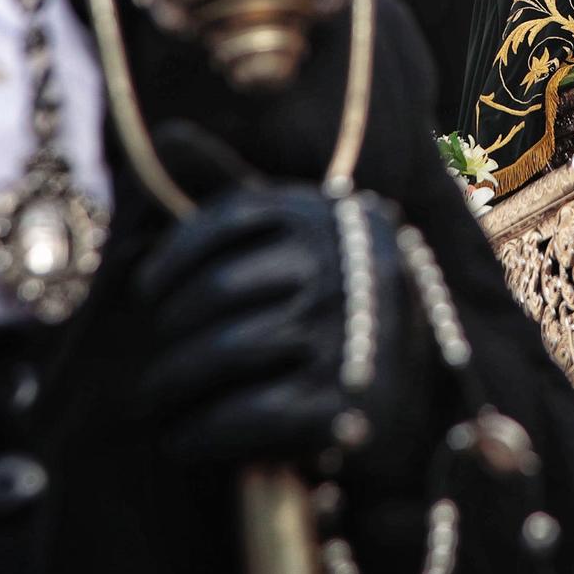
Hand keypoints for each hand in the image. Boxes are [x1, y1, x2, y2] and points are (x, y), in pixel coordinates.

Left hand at [135, 165, 425, 471]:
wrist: (426, 397)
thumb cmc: (341, 305)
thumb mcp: (301, 239)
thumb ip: (234, 190)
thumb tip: (167, 133)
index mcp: (334, 218)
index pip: (232, 218)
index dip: (176, 255)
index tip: (147, 290)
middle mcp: (347, 266)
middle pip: (221, 288)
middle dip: (171, 329)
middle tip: (147, 358)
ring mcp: (349, 334)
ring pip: (227, 350)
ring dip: (173, 383)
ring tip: (153, 402)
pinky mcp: (345, 403)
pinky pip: (248, 415)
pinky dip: (203, 431)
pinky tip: (182, 440)